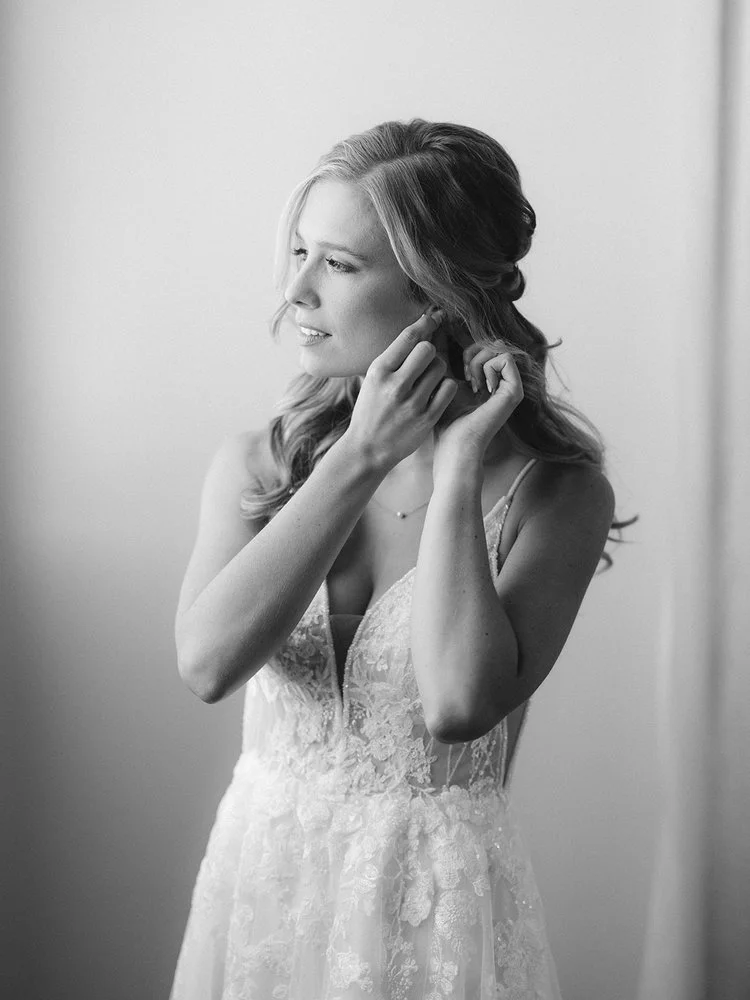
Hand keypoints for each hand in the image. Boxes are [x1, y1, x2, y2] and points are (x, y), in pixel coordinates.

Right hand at [344, 308, 457, 472]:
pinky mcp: (427, 419)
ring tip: (428, 380)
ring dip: (438, 370)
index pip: (408, 337)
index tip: (433, 319)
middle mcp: (395, 386)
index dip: (425, 323)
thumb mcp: (372, 379)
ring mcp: (412, 404)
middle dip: (430, 351)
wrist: (367, 449)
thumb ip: (393, 357)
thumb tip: (419, 329)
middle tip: (425, 361)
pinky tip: (436, 392)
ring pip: (441, 368)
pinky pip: (448, 389)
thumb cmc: (371, 409)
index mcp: (379, 371)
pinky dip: (445, 387)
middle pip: (428, 349)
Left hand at [433, 341, 523, 467]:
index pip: (484, 344)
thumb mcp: (444, 377)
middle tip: (463, 375)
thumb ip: (446, 354)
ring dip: (478, 360)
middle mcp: (503, 380)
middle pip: (492, 341)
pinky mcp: (514, 391)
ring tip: (471, 383)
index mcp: (489, 378)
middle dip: (472, 351)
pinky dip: (488, 367)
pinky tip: (480, 387)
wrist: (454, 443)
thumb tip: (435, 322)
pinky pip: (505, 358)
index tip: (455, 361)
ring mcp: (511, 385)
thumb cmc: (446, 417)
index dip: (467, 343)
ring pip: (499, 347)